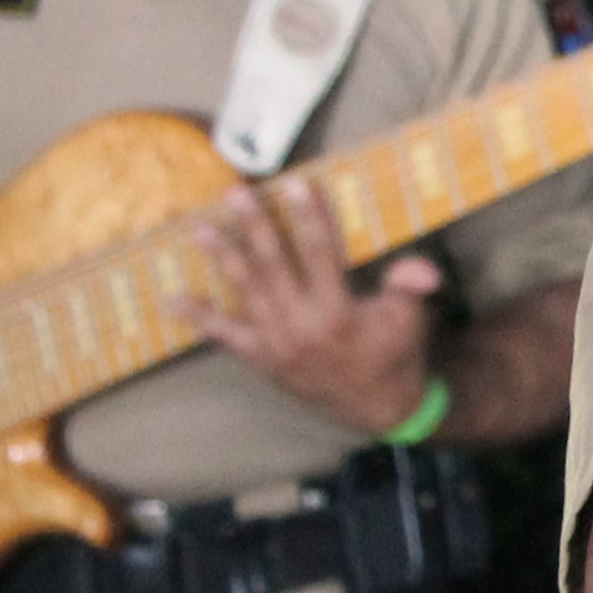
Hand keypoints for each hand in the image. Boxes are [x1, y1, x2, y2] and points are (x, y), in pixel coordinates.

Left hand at [178, 182, 438, 433]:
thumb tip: (421, 268)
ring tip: (201, 226)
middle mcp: (300, 325)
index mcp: (338, 312)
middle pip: (272, 265)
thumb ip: (409, 287)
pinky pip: (224, 335)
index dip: (307, 217)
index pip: (319, 254)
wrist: (377, 407)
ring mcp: (275, 342)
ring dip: (222, 256)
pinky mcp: (261, 357)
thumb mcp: (410, 319)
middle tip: (235, 194)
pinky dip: (199, 317)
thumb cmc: (396, 354)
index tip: (294, 184)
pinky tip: (172, 298)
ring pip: (245, 290)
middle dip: (254, 226)